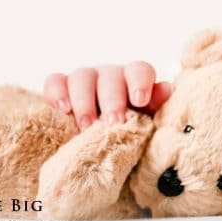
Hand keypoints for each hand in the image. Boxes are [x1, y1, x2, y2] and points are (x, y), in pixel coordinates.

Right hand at [42, 62, 172, 130]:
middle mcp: (110, 77)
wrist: (97, 150)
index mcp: (134, 82)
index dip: (140, 82)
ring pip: (82, 76)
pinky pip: (55, 81)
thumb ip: (155, 109)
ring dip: (84, 100)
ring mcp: (84, 80)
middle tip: (112, 123)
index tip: (140, 101)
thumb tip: (166, 89)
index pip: (140, 70)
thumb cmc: (126, 136)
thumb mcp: (145, 126)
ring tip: (86, 126)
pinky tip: (62, 109)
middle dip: (112, 99)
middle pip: (111, 76)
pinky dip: (57, 92)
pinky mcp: (60, 88)